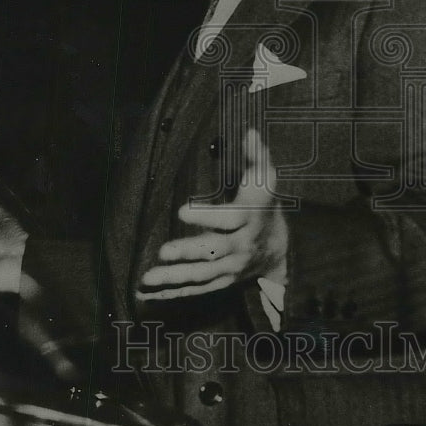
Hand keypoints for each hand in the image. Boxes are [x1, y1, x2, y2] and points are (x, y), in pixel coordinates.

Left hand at [136, 129, 287, 300]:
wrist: (278, 247)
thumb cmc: (263, 206)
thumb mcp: (265, 180)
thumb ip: (257, 156)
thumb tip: (249, 131)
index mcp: (249, 219)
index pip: (228, 219)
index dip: (206, 216)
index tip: (182, 210)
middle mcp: (240, 246)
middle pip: (213, 252)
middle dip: (188, 253)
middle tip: (162, 252)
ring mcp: (231, 268)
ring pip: (202, 275)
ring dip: (174, 278)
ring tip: (148, 278)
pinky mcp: (222, 281)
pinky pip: (197, 290)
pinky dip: (173, 293)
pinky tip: (149, 294)